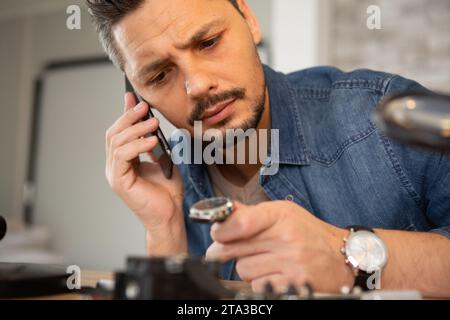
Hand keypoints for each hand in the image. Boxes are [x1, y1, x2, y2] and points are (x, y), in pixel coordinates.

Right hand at [105, 93, 185, 254]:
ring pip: (116, 142)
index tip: (133, 97)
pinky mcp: (119, 182)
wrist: (171, 214)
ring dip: (135, 129)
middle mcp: (115, 166)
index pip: (118, 132)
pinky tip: (152, 141)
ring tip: (153, 123)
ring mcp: (115, 174)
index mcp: (123, 161)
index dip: (124, 113)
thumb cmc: (167, 191)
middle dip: (129, 117)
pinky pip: (122, 156)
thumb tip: (151, 122)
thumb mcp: (162, 159)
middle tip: (144, 107)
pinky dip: (137, 145)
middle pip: (113, 134)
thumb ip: (154, 142)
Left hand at [206, 201, 353, 292]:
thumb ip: (251, 213)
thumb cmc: (308, 232)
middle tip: (219, 251)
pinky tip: (274, 273)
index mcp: (280, 215)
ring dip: (247, 267)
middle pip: (233, 248)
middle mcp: (286, 237)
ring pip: (242, 269)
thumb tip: (222, 211)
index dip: (221, 230)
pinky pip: (257, 285)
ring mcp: (290, 262)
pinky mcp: (293, 283)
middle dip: (224, 250)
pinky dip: (260, 281)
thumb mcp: (283, 213)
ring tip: (264, 260)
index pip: (240, 222)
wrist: (342, 256)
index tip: (217, 234)